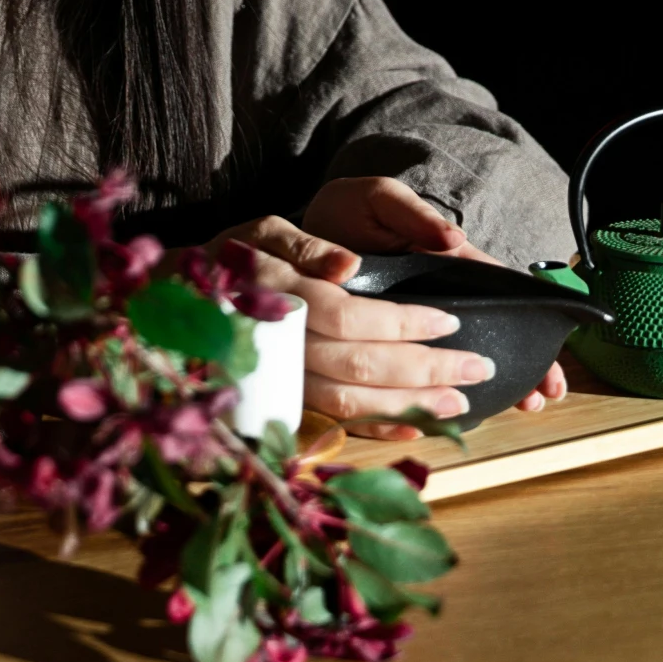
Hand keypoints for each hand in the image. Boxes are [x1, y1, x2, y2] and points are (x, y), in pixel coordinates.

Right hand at [207, 211, 495, 428]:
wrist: (185, 303)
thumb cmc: (237, 257)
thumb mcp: (266, 231)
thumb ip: (307, 245)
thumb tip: (346, 264)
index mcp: (283, 298)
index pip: (351, 317)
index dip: (403, 322)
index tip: (450, 320)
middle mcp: (283, 349)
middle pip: (360, 368)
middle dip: (425, 370)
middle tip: (477, 367)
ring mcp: (284, 384)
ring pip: (352, 405)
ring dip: (410, 407)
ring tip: (460, 402)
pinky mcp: (286, 405)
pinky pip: (335, 425)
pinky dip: (377, 431)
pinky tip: (415, 429)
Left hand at [301, 175, 568, 417]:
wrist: (299, 234)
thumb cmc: (348, 210)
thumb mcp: (379, 199)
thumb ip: (412, 214)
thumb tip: (451, 238)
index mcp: (443, 259)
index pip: (495, 290)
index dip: (526, 321)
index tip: (546, 356)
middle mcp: (435, 294)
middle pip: (489, 330)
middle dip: (520, 363)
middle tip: (540, 398)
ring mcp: (410, 321)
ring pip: (458, 357)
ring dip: (489, 383)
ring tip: (520, 408)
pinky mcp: (382, 344)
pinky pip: (413, 374)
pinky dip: (429, 396)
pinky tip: (446, 416)